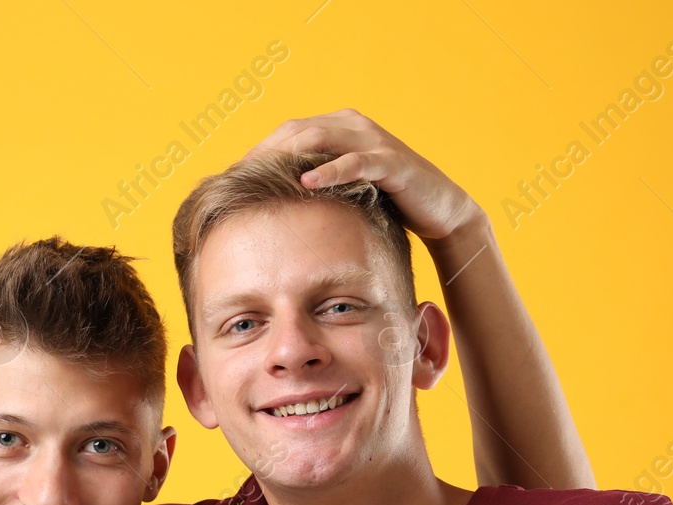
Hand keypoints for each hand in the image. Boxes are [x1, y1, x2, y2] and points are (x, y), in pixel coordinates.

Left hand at [245, 108, 484, 242]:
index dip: (259, 152)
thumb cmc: (387, 204)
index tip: (231, 176)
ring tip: (261, 178)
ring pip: (321, 139)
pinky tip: (307, 182)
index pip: (288, 132)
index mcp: (338, 126)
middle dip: (265, 154)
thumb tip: (268, 200)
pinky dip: (330, 170)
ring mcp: (374, 140)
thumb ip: (314, 184)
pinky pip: (356, 161)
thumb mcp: (343, 190)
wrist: (440, 212)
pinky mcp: (392, 161)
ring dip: (288, 158)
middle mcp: (353, 125)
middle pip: (297, 130)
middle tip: (237, 179)